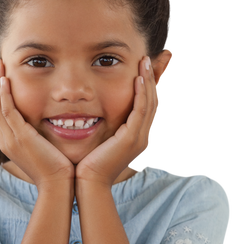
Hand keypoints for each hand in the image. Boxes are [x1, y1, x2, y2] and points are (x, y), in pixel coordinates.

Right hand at [0, 59, 75, 190]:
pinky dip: (4, 93)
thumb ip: (41, 136)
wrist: (59, 185)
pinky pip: (6, 110)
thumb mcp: (45, 149)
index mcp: (9, 142)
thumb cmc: (58, 170)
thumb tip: (46, 126)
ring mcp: (10, 138)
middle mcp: (5, 139)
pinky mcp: (19, 137)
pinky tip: (6, 79)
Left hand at [75, 57, 160, 187]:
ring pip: (150, 103)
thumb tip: (97, 118)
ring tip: (144, 62)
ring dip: (148, 81)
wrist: (89, 183)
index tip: (142, 71)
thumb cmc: (89, 166)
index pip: (148, 109)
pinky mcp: (132, 138)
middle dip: (151, 80)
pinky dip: (140, 93)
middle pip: (153, 103)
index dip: (147, 89)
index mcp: (138, 140)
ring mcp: (140, 138)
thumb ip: (106, 132)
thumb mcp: (102, 144)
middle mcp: (144, 138)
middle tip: (146, 60)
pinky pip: (140, 110)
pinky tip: (138, 78)